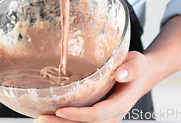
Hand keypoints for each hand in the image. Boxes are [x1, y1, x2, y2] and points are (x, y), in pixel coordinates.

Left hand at [35, 51, 160, 122]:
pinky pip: (80, 121)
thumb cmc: (137, 68)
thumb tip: (120, 74)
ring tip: (40, 118)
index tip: (60, 110)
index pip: (97, 115)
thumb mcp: (137, 63)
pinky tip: (49, 115)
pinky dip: (64, 120)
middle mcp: (111, 115)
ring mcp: (103, 117)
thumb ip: (131, 69)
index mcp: (120, 105)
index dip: (78, 115)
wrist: (141, 76)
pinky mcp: (97, 114)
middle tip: (41, 117)